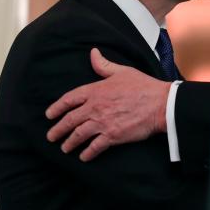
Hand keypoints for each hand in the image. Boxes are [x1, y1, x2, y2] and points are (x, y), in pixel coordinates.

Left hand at [45, 48, 170, 160]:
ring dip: (69, 143)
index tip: (49, 115)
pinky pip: (94, 147)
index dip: (56, 108)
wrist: (160, 104)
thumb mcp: (122, 71)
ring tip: (64, 149)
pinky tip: (83, 157)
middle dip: (57, 130)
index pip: (69, 99)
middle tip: (51, 136)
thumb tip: (93, 53)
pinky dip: (87, 153)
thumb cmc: (143, 86)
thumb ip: (104, 65)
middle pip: (69, 120)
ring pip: (78, 135)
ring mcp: (103, 123)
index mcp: (95, 91)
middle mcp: (95, 107)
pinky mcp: (113, 136)